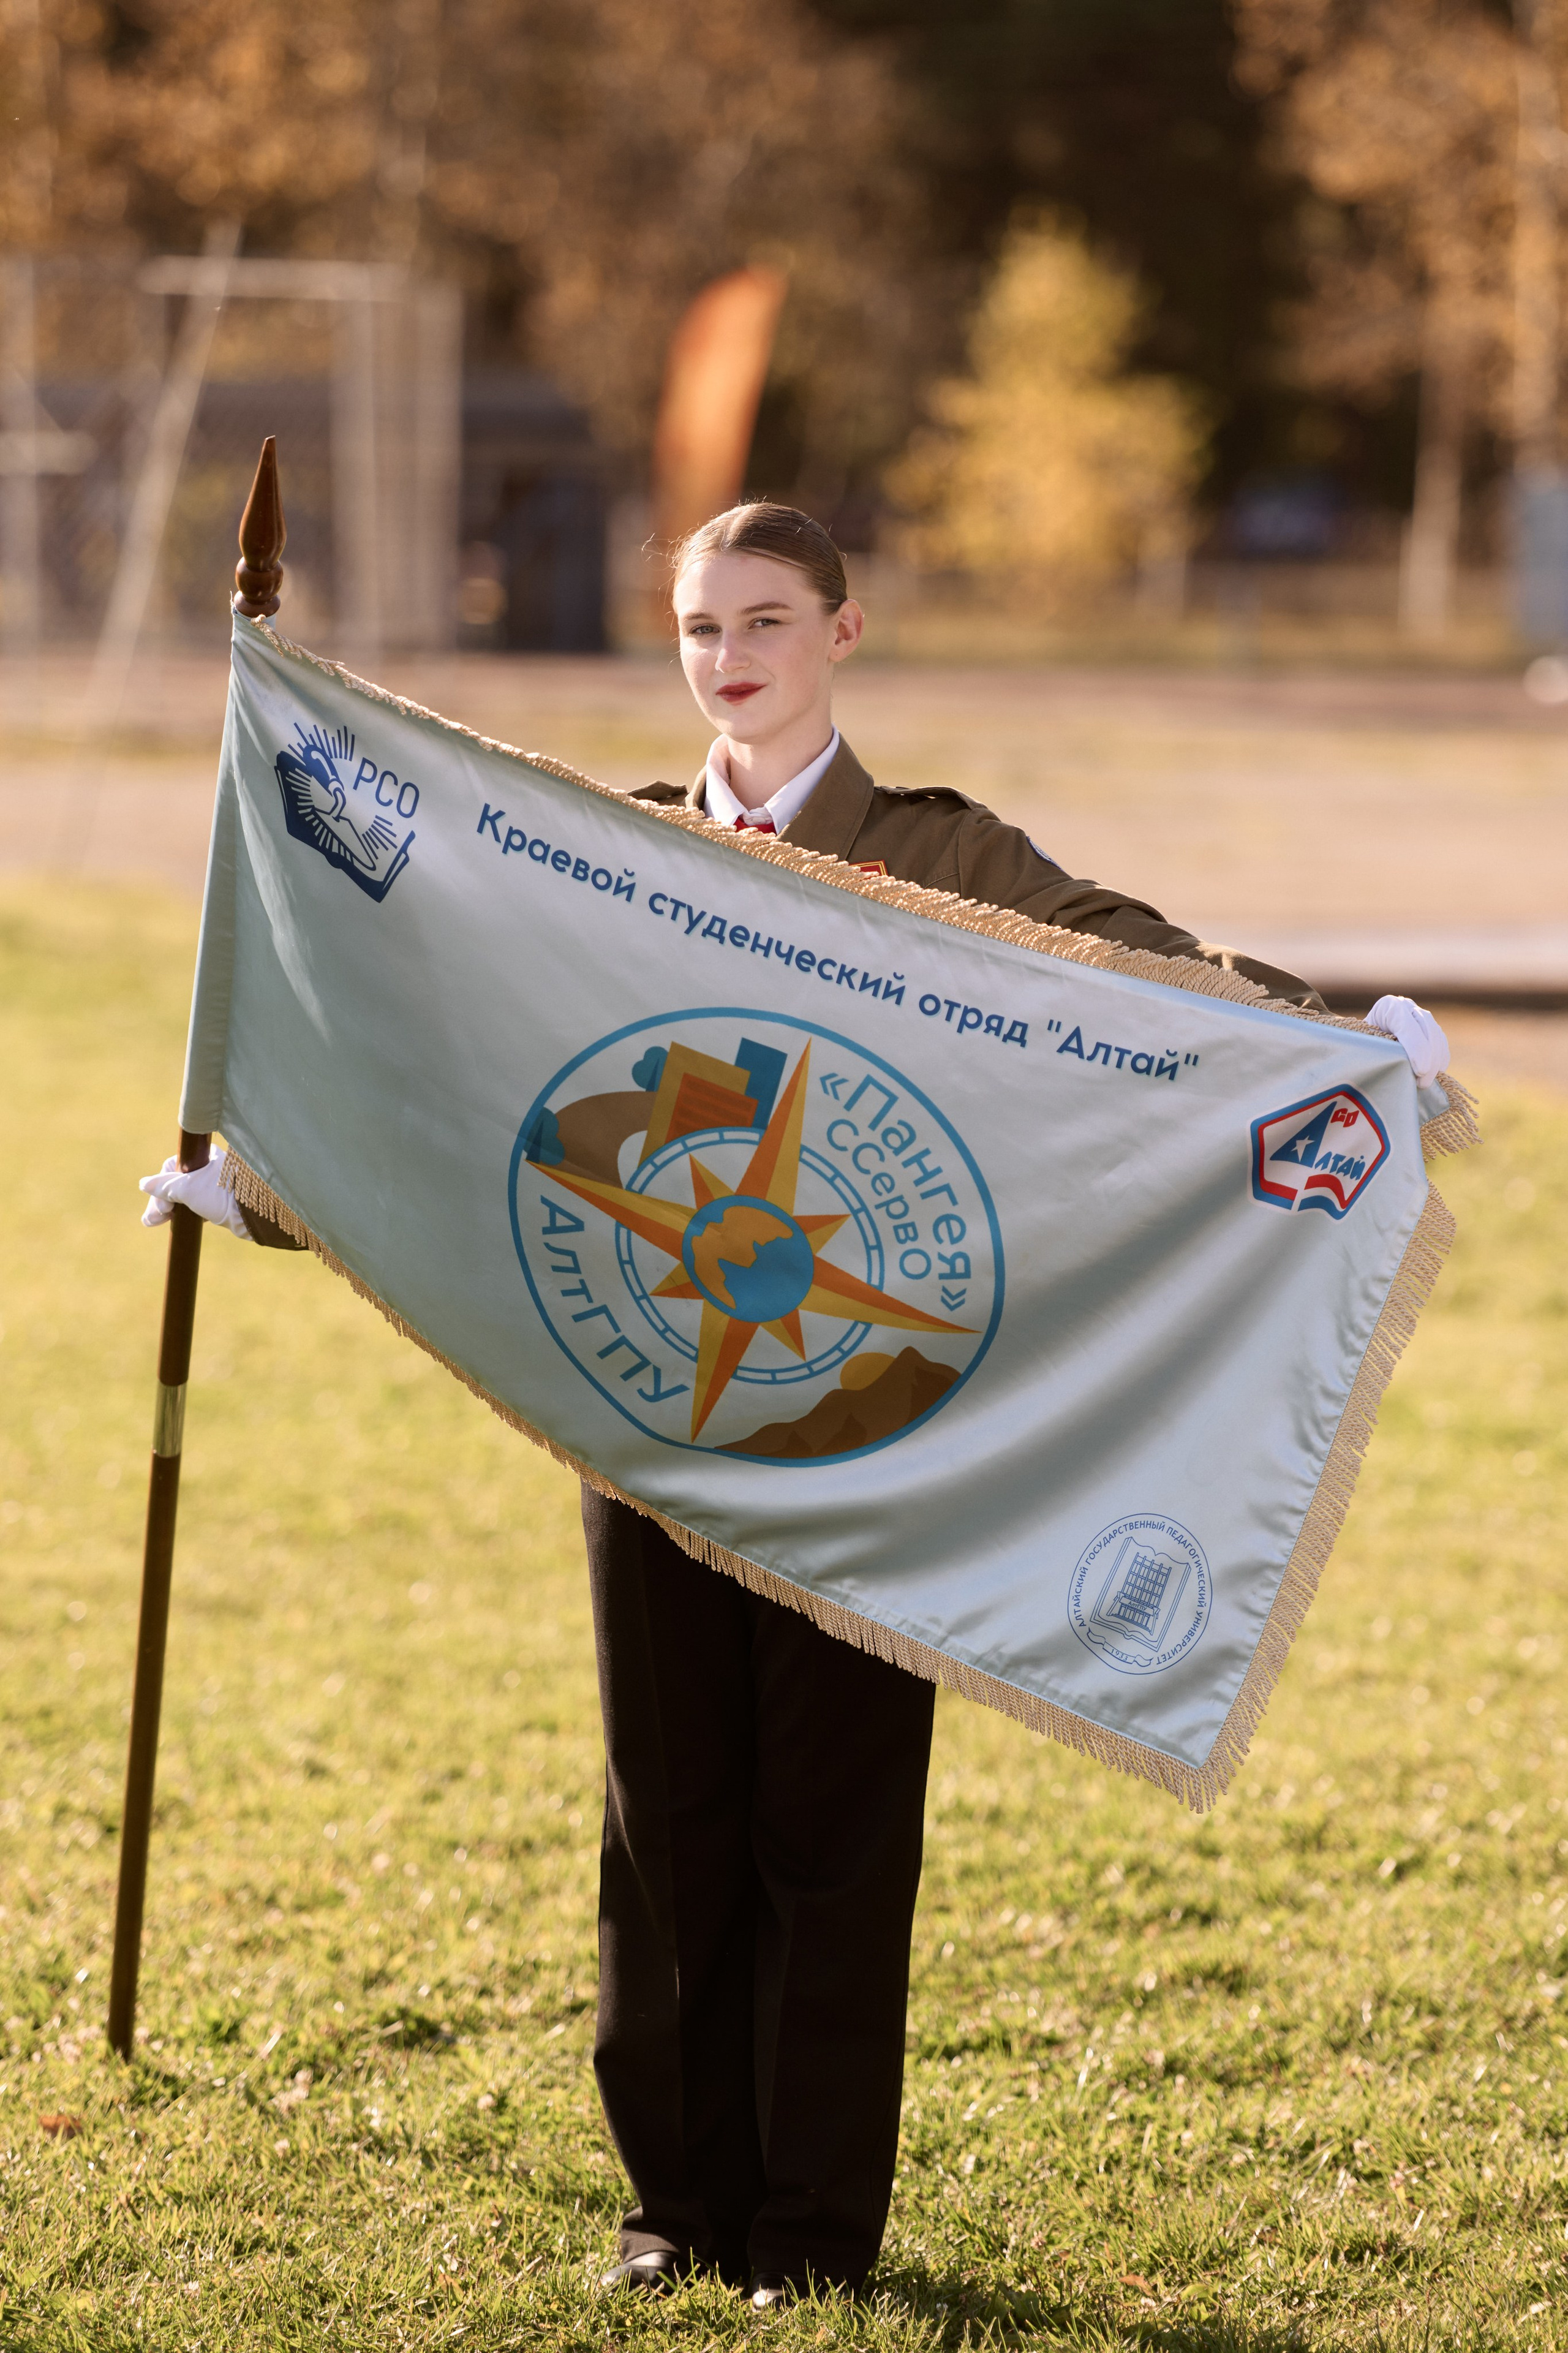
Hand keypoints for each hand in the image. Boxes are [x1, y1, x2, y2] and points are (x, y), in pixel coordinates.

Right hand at [138, 1151, 252, 1240]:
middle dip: (161, 1201)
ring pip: (183, 1195)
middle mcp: (208, 1168)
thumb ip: (164, 1186)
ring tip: (153, 1222)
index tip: (162, 1206)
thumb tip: (144, 1184)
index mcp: (202, 1156)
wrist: (254, 1214)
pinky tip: (171, 1221)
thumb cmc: (221, 1194)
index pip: (170, 1167)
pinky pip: (194, 1205)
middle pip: (175, 1183)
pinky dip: (183, 1213)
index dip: (160, 1186)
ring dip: (167, 1208)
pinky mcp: (220, 1202)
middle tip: (152, 1219)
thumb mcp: (188, 1188)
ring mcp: (214, 1185)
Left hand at [1365, 995, 1448, 1087]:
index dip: (1416, 1048)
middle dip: (1429, 1058)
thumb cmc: (1360, 1042)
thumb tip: (1384, 1066)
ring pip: (1435, 1034)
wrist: (1363, 1035)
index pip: (1407, 1025)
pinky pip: (1440, 1039)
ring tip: (1425, 1083)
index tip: (1420, 1070)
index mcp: (1388, 1006)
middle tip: (1422, 1083)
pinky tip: (1438, 1070)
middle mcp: (1406, 1006)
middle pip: (1426, 1028)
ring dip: (1435, 1059)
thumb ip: (1373, 1048)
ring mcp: (1419, 1014)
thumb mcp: (1361, 1042)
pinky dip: (1441, 1055)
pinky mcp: (1428, 1025)